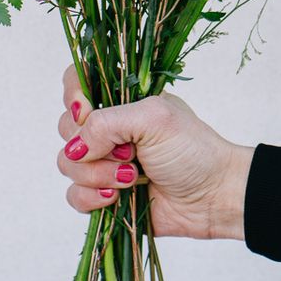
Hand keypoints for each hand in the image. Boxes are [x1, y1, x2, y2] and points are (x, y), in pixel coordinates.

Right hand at [55, 65, 252, 239]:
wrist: (214, 197)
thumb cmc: (193, 150)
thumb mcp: (154, 119)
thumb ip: (106, 123)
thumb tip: (75, 148)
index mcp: (120, 100)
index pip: (75, 82)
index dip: (73, 97)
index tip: (86, 113)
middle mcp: (108, 128)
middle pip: (66, 128)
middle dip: (91, 145)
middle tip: (128, 152)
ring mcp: (104, 162)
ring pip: (67, 164)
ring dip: (97, 174)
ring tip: (131, 178)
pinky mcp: (103, 195)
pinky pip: (74, 195)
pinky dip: (93, 198)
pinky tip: (118, 198)